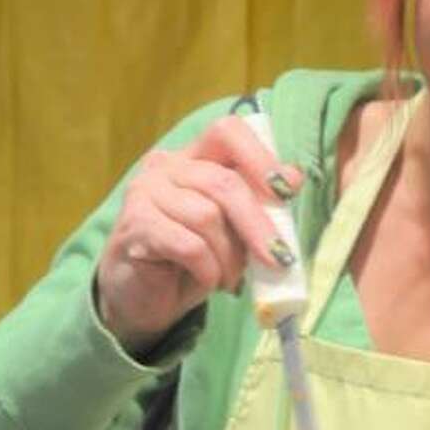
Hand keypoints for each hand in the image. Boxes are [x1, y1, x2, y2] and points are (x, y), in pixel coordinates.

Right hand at [95, 116, 303, 354]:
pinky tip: (208, 280)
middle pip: (223, 182)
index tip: (286, 190)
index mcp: (192, 157)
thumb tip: (293, 178)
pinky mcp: (135, 225)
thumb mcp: (230, 229)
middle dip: (257, 224)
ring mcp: (145, 192)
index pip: (227, 132)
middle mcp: (165, 166)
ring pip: (207, 217)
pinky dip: (208, 269)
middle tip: (279, 258)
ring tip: (229, 277)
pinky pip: (189, 246)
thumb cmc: (190, 260)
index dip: (260, 157)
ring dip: (229, 257)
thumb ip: (254, 203)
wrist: (142, 297)